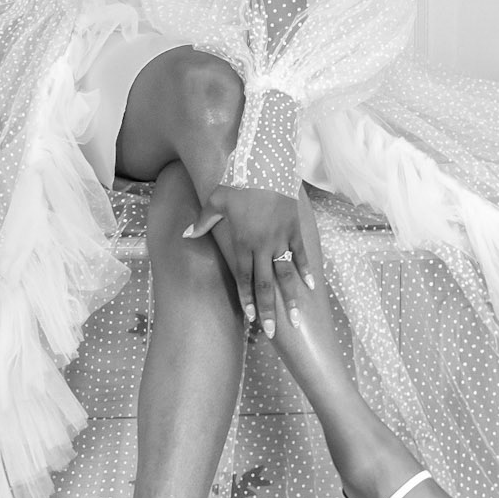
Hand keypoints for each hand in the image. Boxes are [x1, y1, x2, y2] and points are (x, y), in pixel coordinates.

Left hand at [184, 187, 313, 338]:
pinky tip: (311, 287)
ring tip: (295, 320)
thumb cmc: (239, 182)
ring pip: (285, 275)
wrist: (266, 165)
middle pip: (265, 284)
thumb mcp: (216, 199)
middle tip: (271, 332)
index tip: (251, 319)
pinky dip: (306, 270)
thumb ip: (203, 221)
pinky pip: (301, 254)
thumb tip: (187, 234)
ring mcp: (281, 239)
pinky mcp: (295, 229)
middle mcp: (262, 245)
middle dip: (268, 310)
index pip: (244, 278)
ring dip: (290, 298)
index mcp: (243, 242)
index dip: (247, 299)